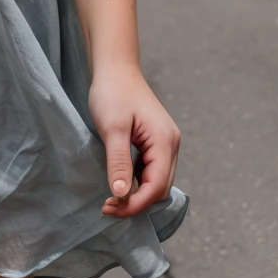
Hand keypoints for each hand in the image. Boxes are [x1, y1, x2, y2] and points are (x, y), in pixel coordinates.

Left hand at [88, 63, 179, 218]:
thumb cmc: (113, 93)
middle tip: (107, 207)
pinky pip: (150, 170)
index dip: (135, 203)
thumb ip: (119, 162)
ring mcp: (164, 143)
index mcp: (164, 141)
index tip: (110, 208)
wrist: (115, 69)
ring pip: (156, 181)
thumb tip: (121, 195)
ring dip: (136, 194)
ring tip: (112, 199)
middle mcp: (170, 144)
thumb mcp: (113, 128)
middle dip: (135, 202)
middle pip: (159, 187)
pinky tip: (119, 182)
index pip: (156, 186)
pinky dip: (137, 182)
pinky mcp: (155, 141)